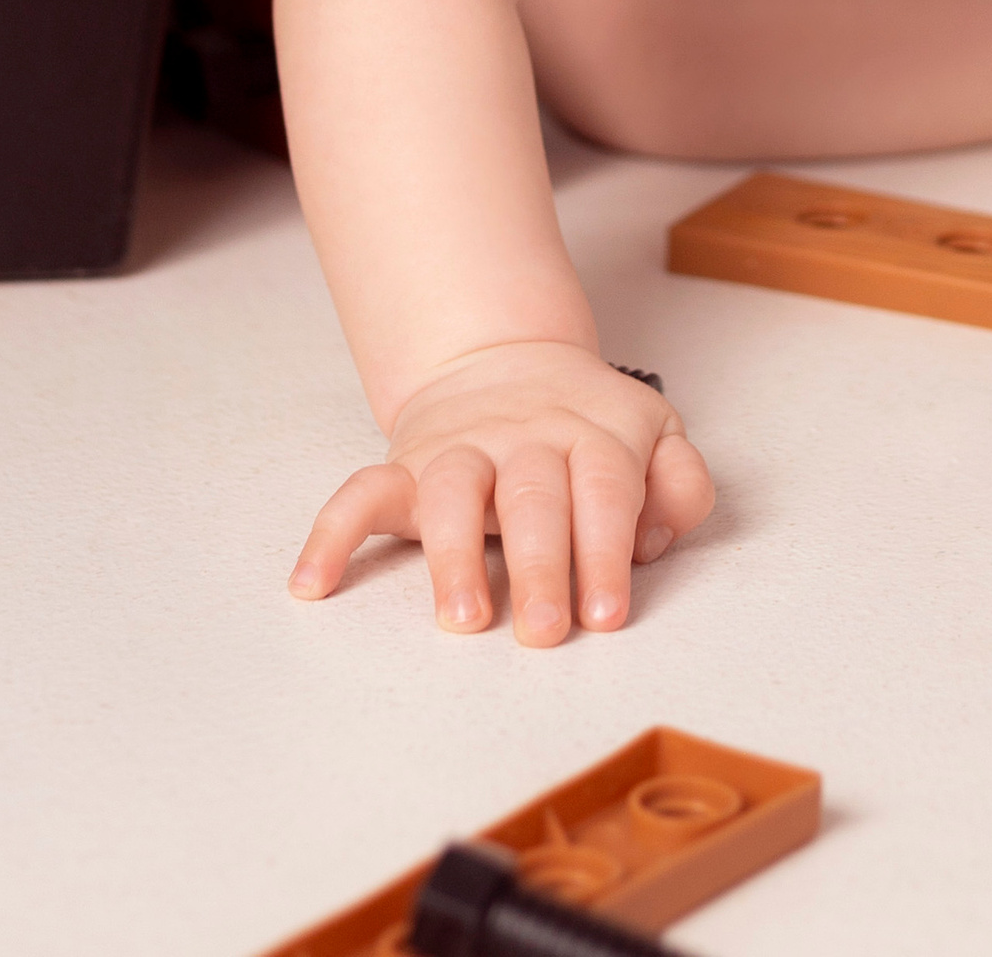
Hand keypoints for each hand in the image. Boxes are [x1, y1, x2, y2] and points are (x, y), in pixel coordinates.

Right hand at [287, 339, 714, 643]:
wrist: (505, 360)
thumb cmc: (589, 427)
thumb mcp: (657, 436)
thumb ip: (679, 485)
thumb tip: (656, 538)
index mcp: (594, 433)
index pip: (606, 489)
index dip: (608, 550)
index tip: (607, 613)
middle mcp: (525, 438)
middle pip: (533, 496)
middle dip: (541, 564)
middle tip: (547, 630)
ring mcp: (462, 449)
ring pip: (451, 491)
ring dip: (453, 555)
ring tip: (462, 617)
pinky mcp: (407, 465)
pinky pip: (361, 492)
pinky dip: (332, 532)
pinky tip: (312, 582)